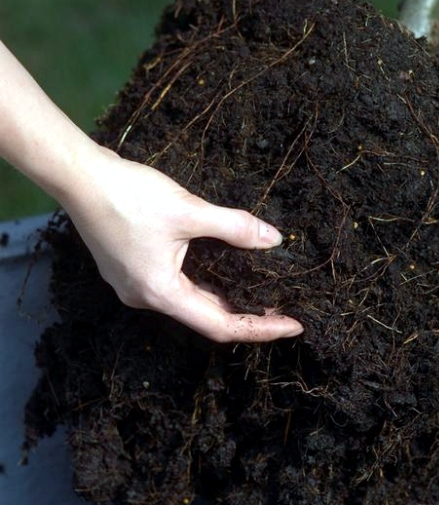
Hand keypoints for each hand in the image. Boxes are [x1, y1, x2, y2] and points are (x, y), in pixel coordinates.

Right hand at [64, 146, 303, 343]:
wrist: (79, 175)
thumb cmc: (128, 195)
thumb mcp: (188, 210)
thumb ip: (234, 226)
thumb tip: (273, 238)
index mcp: (160, 293)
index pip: (220, 325)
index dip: (259, 329)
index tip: (293, 325)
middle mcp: (145, 297)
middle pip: (205, 317)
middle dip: (245, 314)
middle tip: (283, 308)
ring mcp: (134, 284)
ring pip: (189, 300)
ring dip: (223, 297)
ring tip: (260, 293)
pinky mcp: (129, 268)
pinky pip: (174, 284)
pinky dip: (202, 282)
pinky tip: (222, 271)